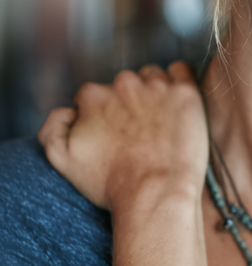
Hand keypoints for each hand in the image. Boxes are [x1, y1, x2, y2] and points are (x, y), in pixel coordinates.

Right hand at [38, 61, 208, 212]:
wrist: (155, 194)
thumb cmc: (112, 182)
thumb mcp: (62, 159)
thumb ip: (52, 128)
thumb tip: (68, 111)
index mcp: (94, 96)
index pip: (94, 95)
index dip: (104, 114)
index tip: (115, 131)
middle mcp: (124, 85)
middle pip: (125, 85)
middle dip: (130, 102)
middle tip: (139, 131)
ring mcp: (157, 87)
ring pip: (153, 78)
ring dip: (155, 92)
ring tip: (161, 121)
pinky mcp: (185, 93)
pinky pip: (182, 71)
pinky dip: (180, 80)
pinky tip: (178, 101)